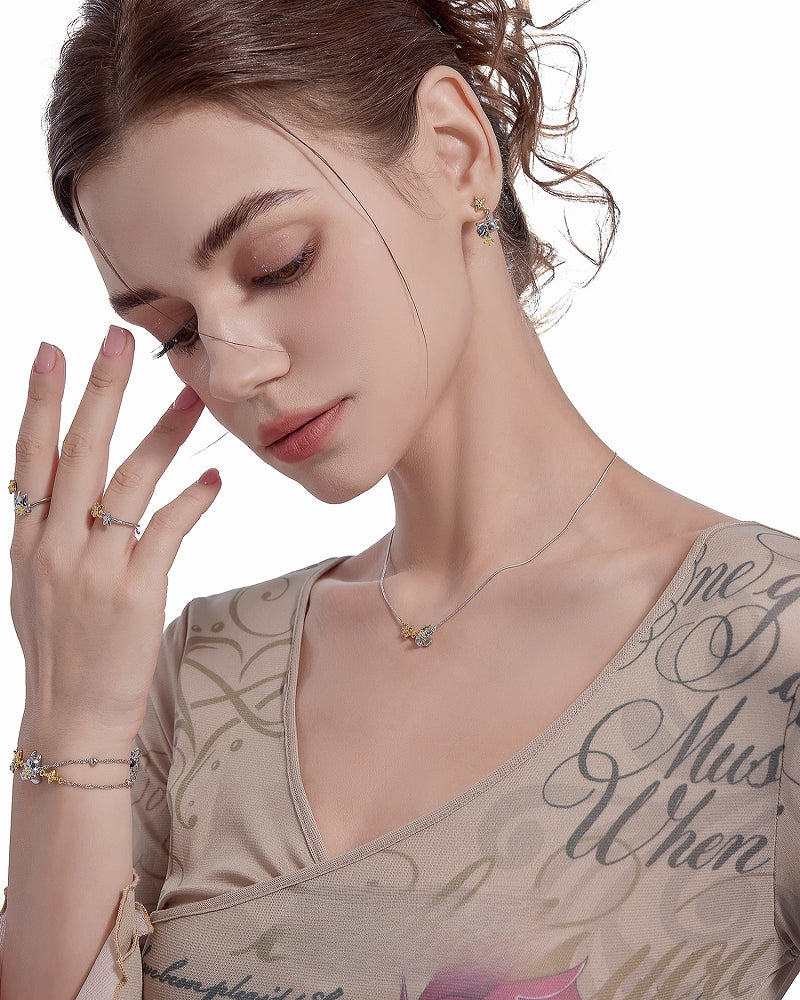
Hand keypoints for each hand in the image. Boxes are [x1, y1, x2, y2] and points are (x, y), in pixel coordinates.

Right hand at [9, 327, 220, 743]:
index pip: (30, 457)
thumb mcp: (34, 587)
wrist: (70, 721)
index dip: (38, 401)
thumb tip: (56, 496)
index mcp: (28, 542)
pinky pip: (167, 532)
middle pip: (79, 454)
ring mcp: (94, 569)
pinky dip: (192, 501)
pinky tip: (213, 478)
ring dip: (163, 435)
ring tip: (193, 398)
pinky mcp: (135, 593)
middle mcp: (55, 547)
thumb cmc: (60, 652)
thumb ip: (46, 536)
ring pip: (130, 483)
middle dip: (99, 392)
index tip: (49, 350)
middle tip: (118, 339)